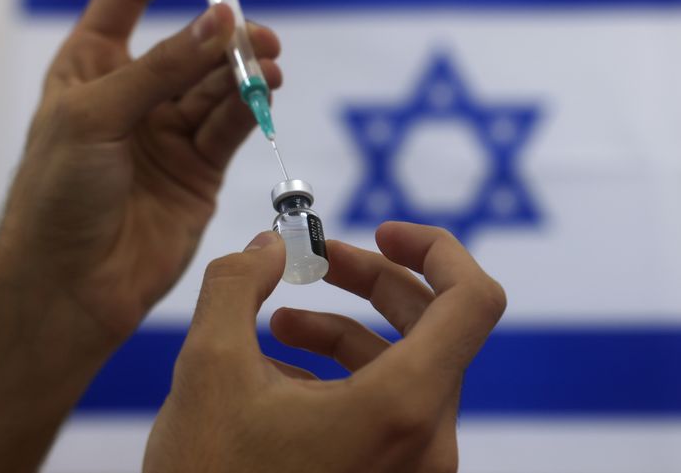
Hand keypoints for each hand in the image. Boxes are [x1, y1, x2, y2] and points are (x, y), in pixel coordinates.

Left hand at [0, 0, 280, 471]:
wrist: (71, 285)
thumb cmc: (59, 196)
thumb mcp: (97, 116)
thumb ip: (163, 70)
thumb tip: (222, 24)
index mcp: (90, 68)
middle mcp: (134, 94)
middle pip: (187, 43)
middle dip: (221, 32)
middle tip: (254, 33)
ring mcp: (170, 131)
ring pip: (217, 84)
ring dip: (243, 69)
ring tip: (268, 62)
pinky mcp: (202, 168)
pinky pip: (231, 123)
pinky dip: (251, 105)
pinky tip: (267, 89)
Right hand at [144, 222, 506, 472]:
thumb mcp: (207, 371)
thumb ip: (238, 285)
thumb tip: (267, 246)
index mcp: (403, 406)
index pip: (473, 300)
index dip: (438, 248)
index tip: (383, 230)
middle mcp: (427, 439)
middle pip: (430, 324)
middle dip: (370, 281)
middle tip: (314, 261)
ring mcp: (416, 465)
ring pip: (404, 366)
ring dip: (345, 330)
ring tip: (277, 323)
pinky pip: (389, 406)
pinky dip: (345, 375)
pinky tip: (279, 373)